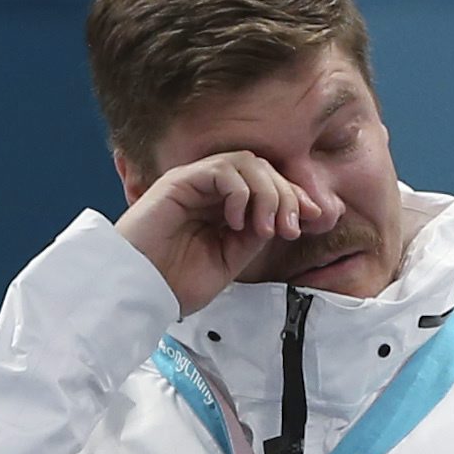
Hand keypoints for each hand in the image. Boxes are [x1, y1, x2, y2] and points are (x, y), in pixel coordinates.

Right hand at [116, 149, 336, 314]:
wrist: (139, 291)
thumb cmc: (175, 281)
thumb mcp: (230, 260)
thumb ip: (254, 235)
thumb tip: (286, 217)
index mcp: (224, 207)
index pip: (269, 185)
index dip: (294, 197)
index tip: (314, 219)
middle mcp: (211, 190)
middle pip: (264, 169)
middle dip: (287, 195)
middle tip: (290, 227)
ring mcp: (196, 183)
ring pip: (248, 162)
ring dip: (267, 192)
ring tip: (265, 227)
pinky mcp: (180, 181)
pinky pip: (222, 168)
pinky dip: (239, 191)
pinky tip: (235, 220)